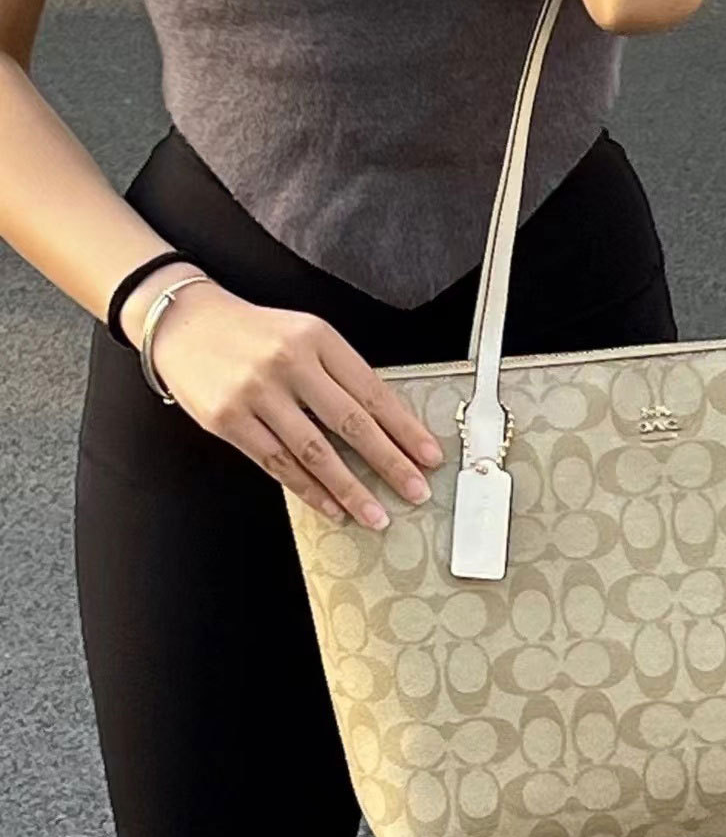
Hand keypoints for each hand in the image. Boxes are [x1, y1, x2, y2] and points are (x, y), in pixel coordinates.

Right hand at [136, 278, 444, 529]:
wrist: (184, 322)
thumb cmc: (254, 333)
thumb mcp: (303, 335)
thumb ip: (337, 373)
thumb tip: (382, 426)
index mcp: (317, 338)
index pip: (371, 391)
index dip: (404, 428)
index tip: (429, 456)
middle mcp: (289, 363)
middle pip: (350, 423)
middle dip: (389, 462)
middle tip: (416, 492)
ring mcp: (256, 393)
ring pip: (314, 451)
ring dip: (350, 489)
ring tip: (376, 514)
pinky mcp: (227, 420)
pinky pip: (276, 463)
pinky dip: (308, 489)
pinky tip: (331, 507)